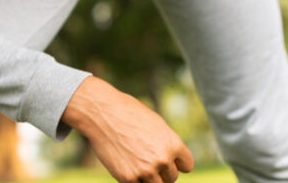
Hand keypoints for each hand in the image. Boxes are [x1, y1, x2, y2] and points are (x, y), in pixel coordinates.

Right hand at [62, 77, 193, 182]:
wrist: (101, 111)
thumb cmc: (127, 113)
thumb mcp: (155, 124)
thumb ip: (167, 143)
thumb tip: (172, 160)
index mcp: (173, 144)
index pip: (186, 166)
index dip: (176, 162)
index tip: (165, 158)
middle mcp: (162, 159)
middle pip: (171, 178)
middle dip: (161, 170)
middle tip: (145, 157)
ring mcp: (145, 170)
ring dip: (149, 177)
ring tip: (136, 161)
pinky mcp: (128, 178)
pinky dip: (132, 177)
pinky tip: (124, 162)